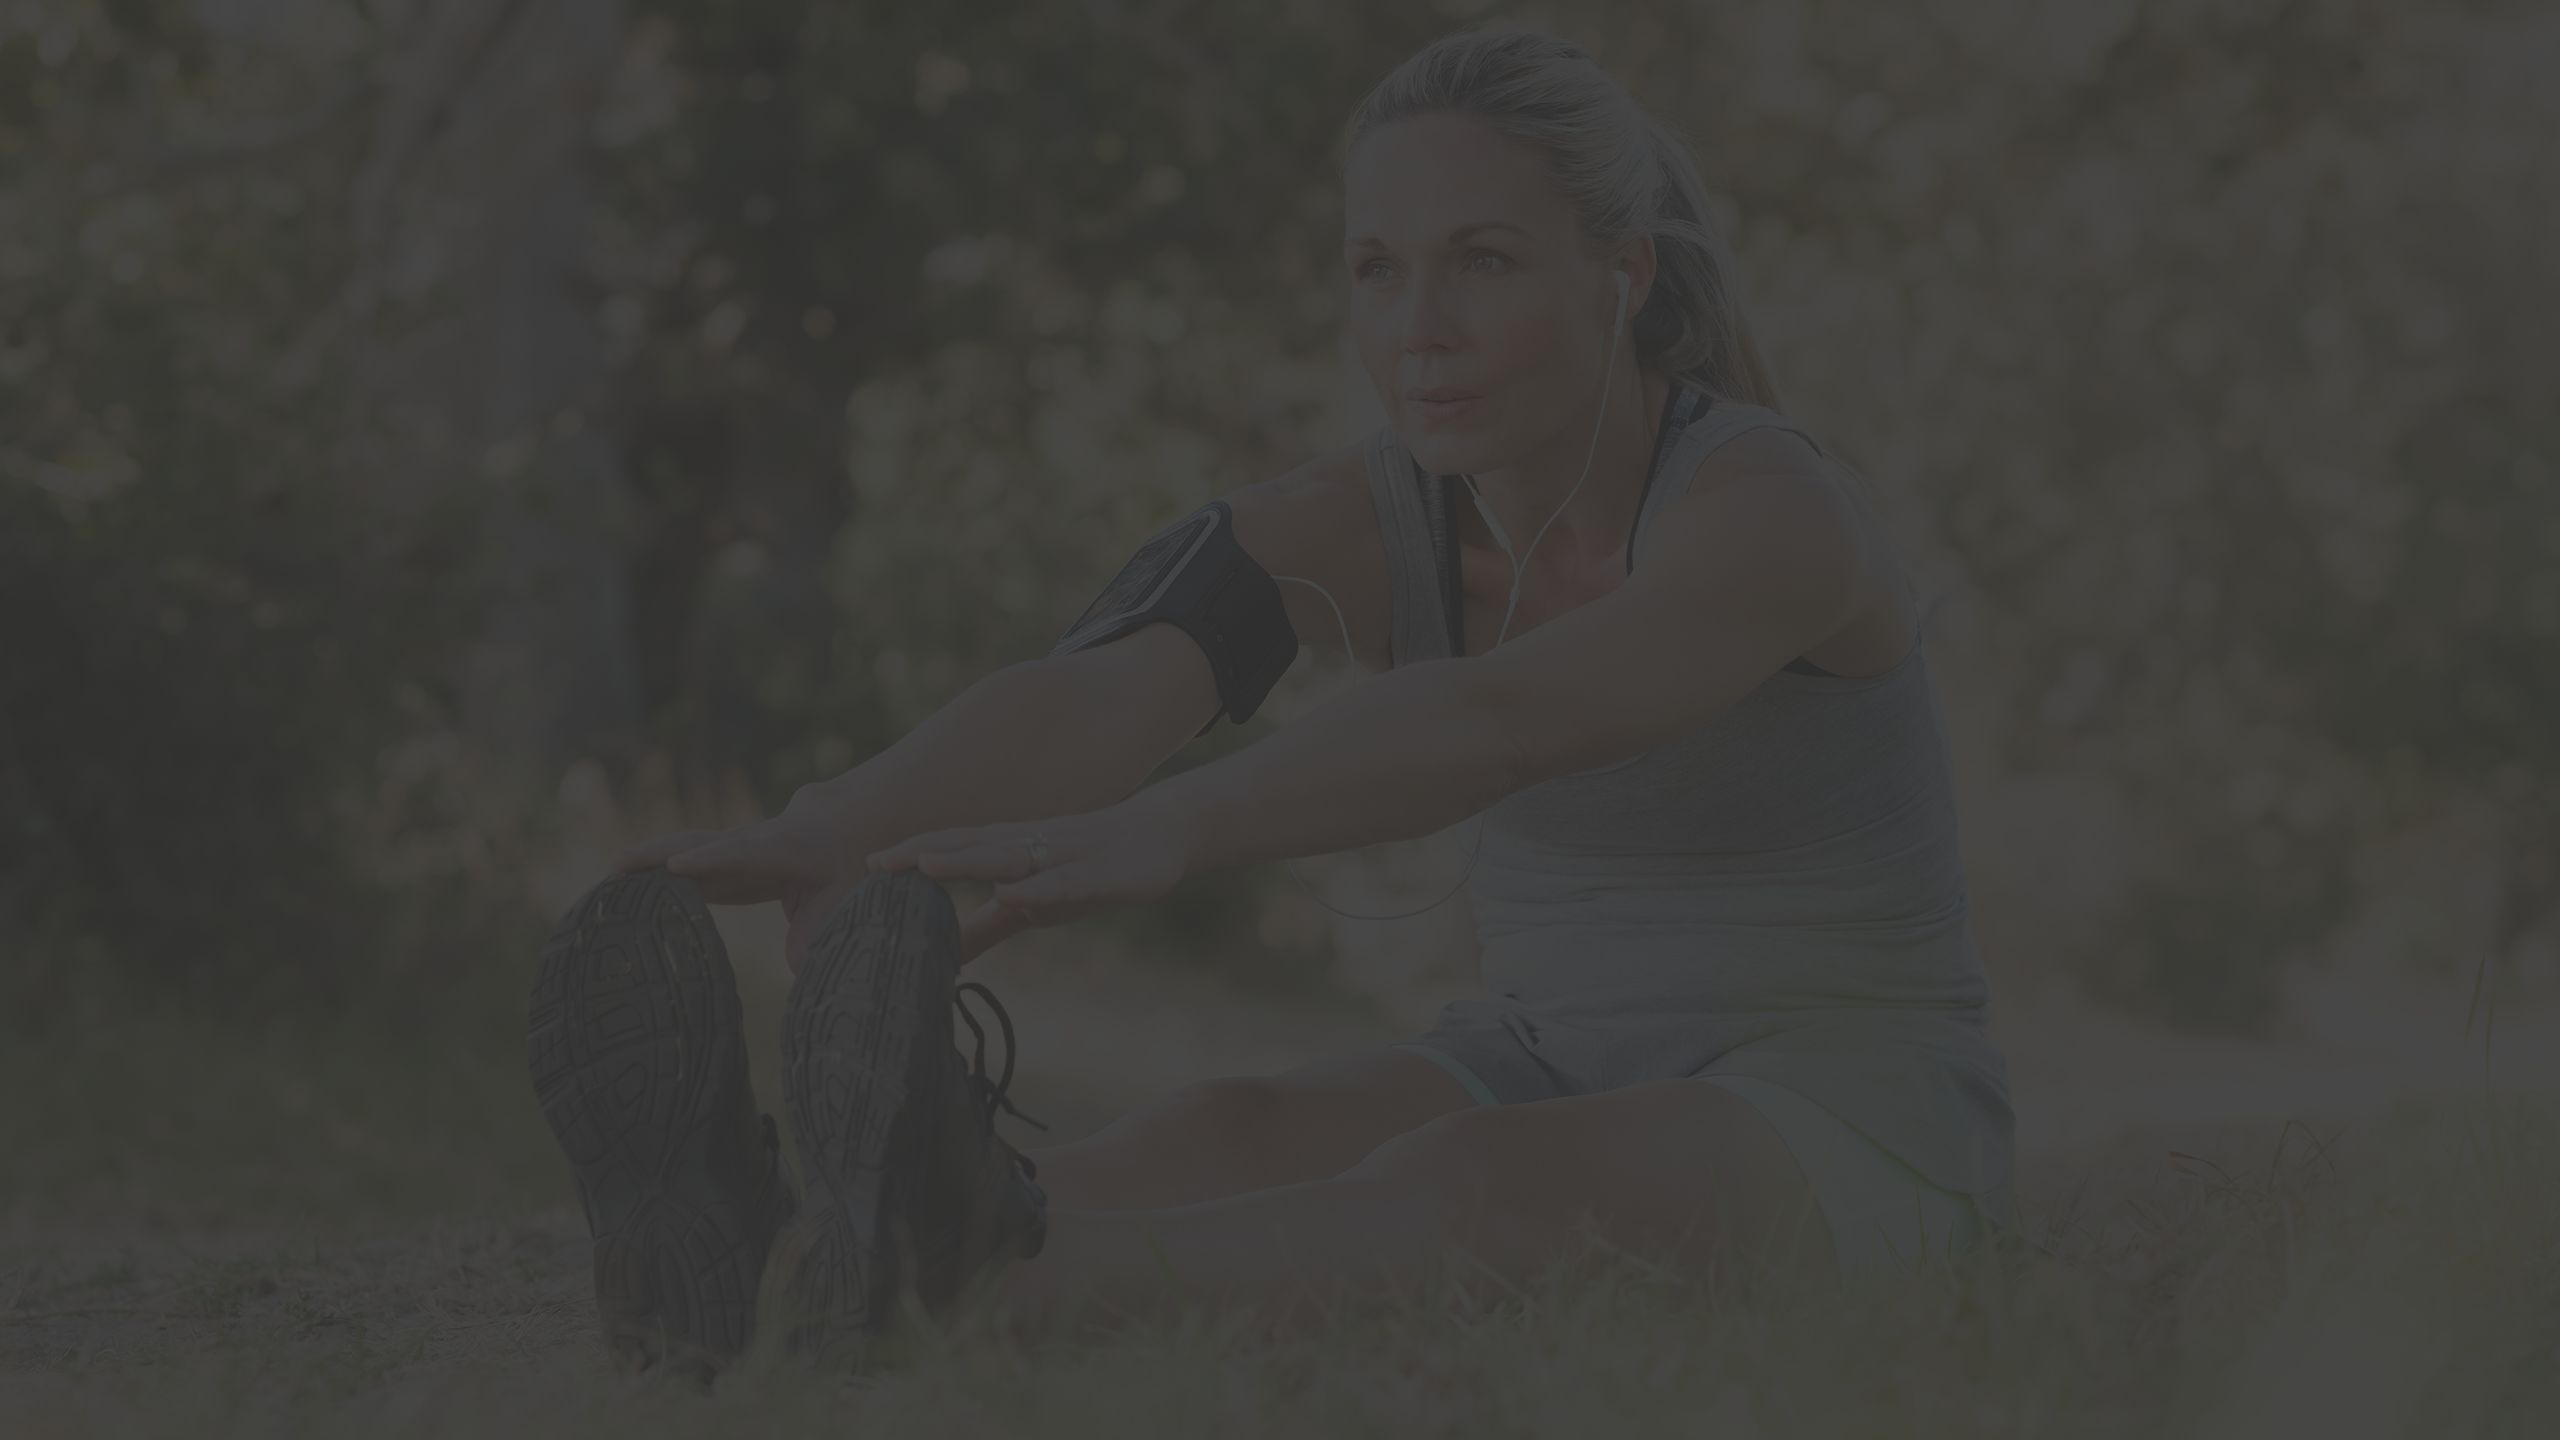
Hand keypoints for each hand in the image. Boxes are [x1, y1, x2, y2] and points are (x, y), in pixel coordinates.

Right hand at [612, 783, 863, 974]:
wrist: (833, 832)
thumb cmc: (838, 872)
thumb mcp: (839, 905)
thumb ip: (815, 937)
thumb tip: (795, 969)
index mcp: (781, 850)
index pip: (741, 854)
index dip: (711, 859)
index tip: (680, 866)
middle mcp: (748, 843)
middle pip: (699, 844)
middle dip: (660, 853)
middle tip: (618, 864)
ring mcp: (727, 849)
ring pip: (682, 850)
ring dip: (645, 862)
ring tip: (607, 876)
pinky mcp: (713, 861)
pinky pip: (679, 866)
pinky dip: (651, 875)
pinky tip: (619, 889)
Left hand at [865, 796, 1199, 964]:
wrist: (1159, 836)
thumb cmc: (1088, 869)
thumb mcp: (1032, 904)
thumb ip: (987, 926)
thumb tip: (942, 954)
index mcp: (1009, 853)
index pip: (952, 851)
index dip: (909, 859)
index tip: (864, 869)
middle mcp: (1028, 848)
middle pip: (968, 846)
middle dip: (922, 853)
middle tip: (875, 863)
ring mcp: (1063, 858)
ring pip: (1008, 857)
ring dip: (967, 859)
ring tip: (926, 864)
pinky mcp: (1099, 875)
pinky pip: (1065, 881)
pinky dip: (1037, 887)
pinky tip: (1015, 893)